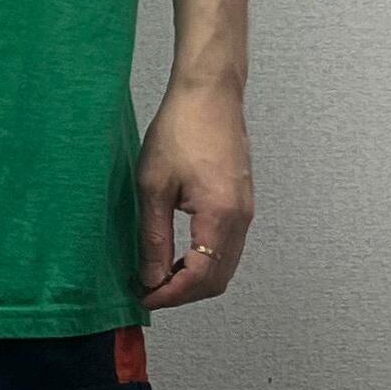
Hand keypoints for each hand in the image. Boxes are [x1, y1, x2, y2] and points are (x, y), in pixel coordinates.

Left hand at [137, 79, 251, 307]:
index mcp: (220, 216)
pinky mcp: (242, 201)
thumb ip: (154, 237)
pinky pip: (229, 246)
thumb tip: (152, 277)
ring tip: (159, 274)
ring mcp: (246, 210)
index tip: (144, 296)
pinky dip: (205, 259)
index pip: (200, 277)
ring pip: (225, 265)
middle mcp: (241, 218)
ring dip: (194, 278)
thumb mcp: (154, 186)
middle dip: (183, 293)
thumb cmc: (181, 128)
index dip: (170, 295)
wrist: (210, 93)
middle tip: (149, 290)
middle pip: (218, 279)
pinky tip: (178, 253)